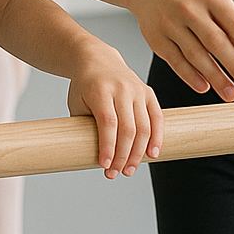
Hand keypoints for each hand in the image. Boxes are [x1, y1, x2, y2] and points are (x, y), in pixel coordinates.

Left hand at [66, 42, 163, 179]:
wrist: (97, 59)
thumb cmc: (84, 86)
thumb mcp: (77, 103)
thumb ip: (85, 126)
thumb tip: (91, 157)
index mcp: (100, 90)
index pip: (107, 122)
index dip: (108, 146)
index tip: (105, 166)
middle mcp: (121, 89)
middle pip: (128, 128)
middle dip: (123, 156)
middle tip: (116, 174)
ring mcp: (137, 90)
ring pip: (143, 126)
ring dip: (138, 153)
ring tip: (129, 170)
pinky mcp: (148, 92)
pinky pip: (157, 117)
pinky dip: (157, 137)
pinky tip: (152, 154)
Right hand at [131, 0, 233, 98]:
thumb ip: (228, 22)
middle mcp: (189, 8)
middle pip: (216, 42)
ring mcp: (170, 23)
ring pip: (196, 55)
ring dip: (216, 77)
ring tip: (231, 93)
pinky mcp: (156, 38)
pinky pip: (176, 61)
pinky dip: (191, 76)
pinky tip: (204, 87)